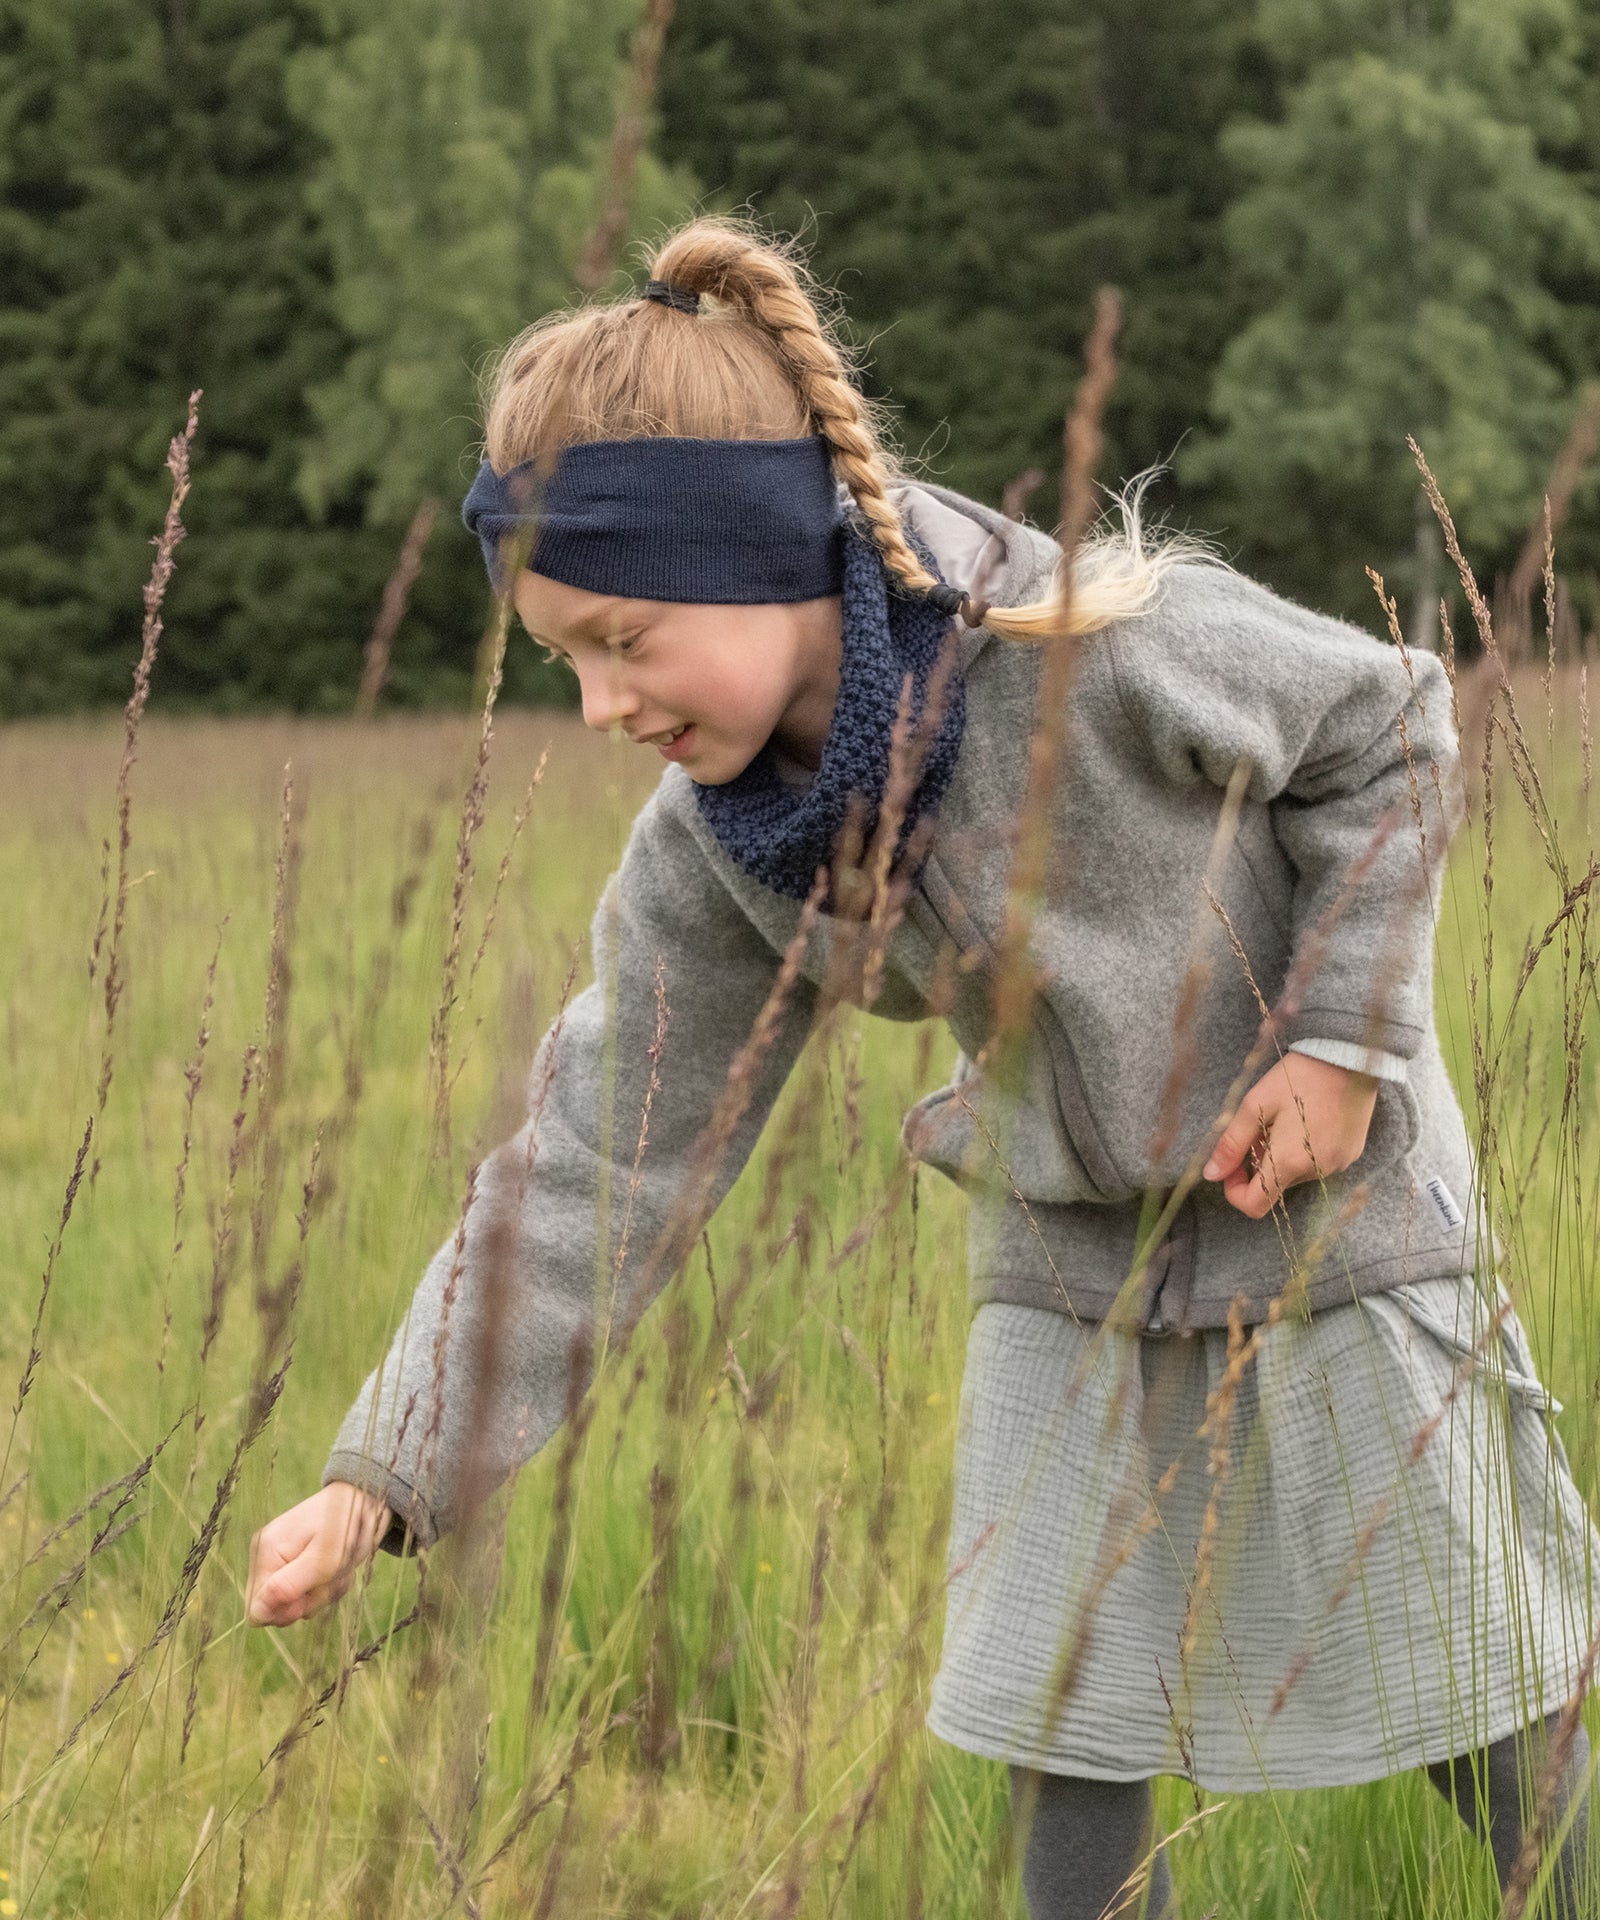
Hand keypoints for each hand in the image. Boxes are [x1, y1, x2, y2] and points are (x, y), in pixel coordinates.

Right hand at [245, 1482, 392, 1626]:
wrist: (363, 1497)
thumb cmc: (348, 1524)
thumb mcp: (325, 1558)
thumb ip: (290, 1586)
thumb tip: (255, 1616)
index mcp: (267, 1553)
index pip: (258, 1611)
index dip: (288, 1612)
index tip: (314, 1592)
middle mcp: (266, 1556)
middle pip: (277, 1610)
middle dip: (309, 1601)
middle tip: (333, 1577)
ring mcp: (279, 1558)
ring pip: (294, 1604)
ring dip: (323, 1593)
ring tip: (340, 1568)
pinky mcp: (293, 1561)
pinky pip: (305, 1592)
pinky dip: (326, 1587)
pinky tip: (338, 1567)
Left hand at [1202, 1053, 1378, 1218]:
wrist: (1345, 1055)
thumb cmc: (1295, 1077)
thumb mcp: (1254, 1106)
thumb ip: (1231, 1144)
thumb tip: (1211, 1174)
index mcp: (1288, 1162)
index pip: (1254, 1205)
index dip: (1235, 1191)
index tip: (1232, 1166)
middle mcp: (1316, 1171)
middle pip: (1275, 1186)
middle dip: (1259, 1164)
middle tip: (1260, 1127)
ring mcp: (1338, 1164)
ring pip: (1296, 1174)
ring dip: (1283, 1156)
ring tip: (1286, 1118)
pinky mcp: (1351, 1154)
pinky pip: (1318, 1163)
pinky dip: (1305, 1151)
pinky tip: (1307, 1120)